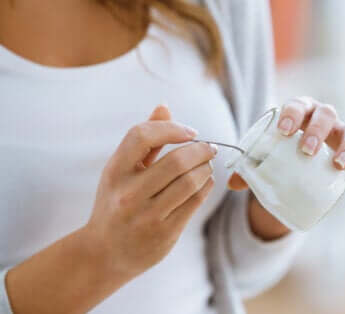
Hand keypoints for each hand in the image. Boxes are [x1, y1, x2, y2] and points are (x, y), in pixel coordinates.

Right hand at [85, 105, 216, 276]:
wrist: (104, 252)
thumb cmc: (115, 203)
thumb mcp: (119, 170)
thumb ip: (143, 140)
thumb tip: (164, 106)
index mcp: (114, 172)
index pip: (142, 136)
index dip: (171, 128)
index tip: (190, 132)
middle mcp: (128, 194)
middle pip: (177, 161)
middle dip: (201, 150)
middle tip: (210, 147)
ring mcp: (147, 216)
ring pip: (191, 182)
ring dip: (206, 168)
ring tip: (207, 164)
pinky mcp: (164, 234)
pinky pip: (195, 202)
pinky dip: (206, 186)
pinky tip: (205, 181)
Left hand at [228, 97, 344, 238]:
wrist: (304, 164)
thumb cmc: (282, 156)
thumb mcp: (266, 160)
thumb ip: (250, 168)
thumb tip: (232, 183)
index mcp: (299, 113)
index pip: (297, 105)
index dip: (292, 114)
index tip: (284, 132)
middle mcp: (323, 118)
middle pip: (325, 114)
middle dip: (317, 130)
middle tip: (306, 151)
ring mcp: (342, 132)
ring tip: (337, 165)